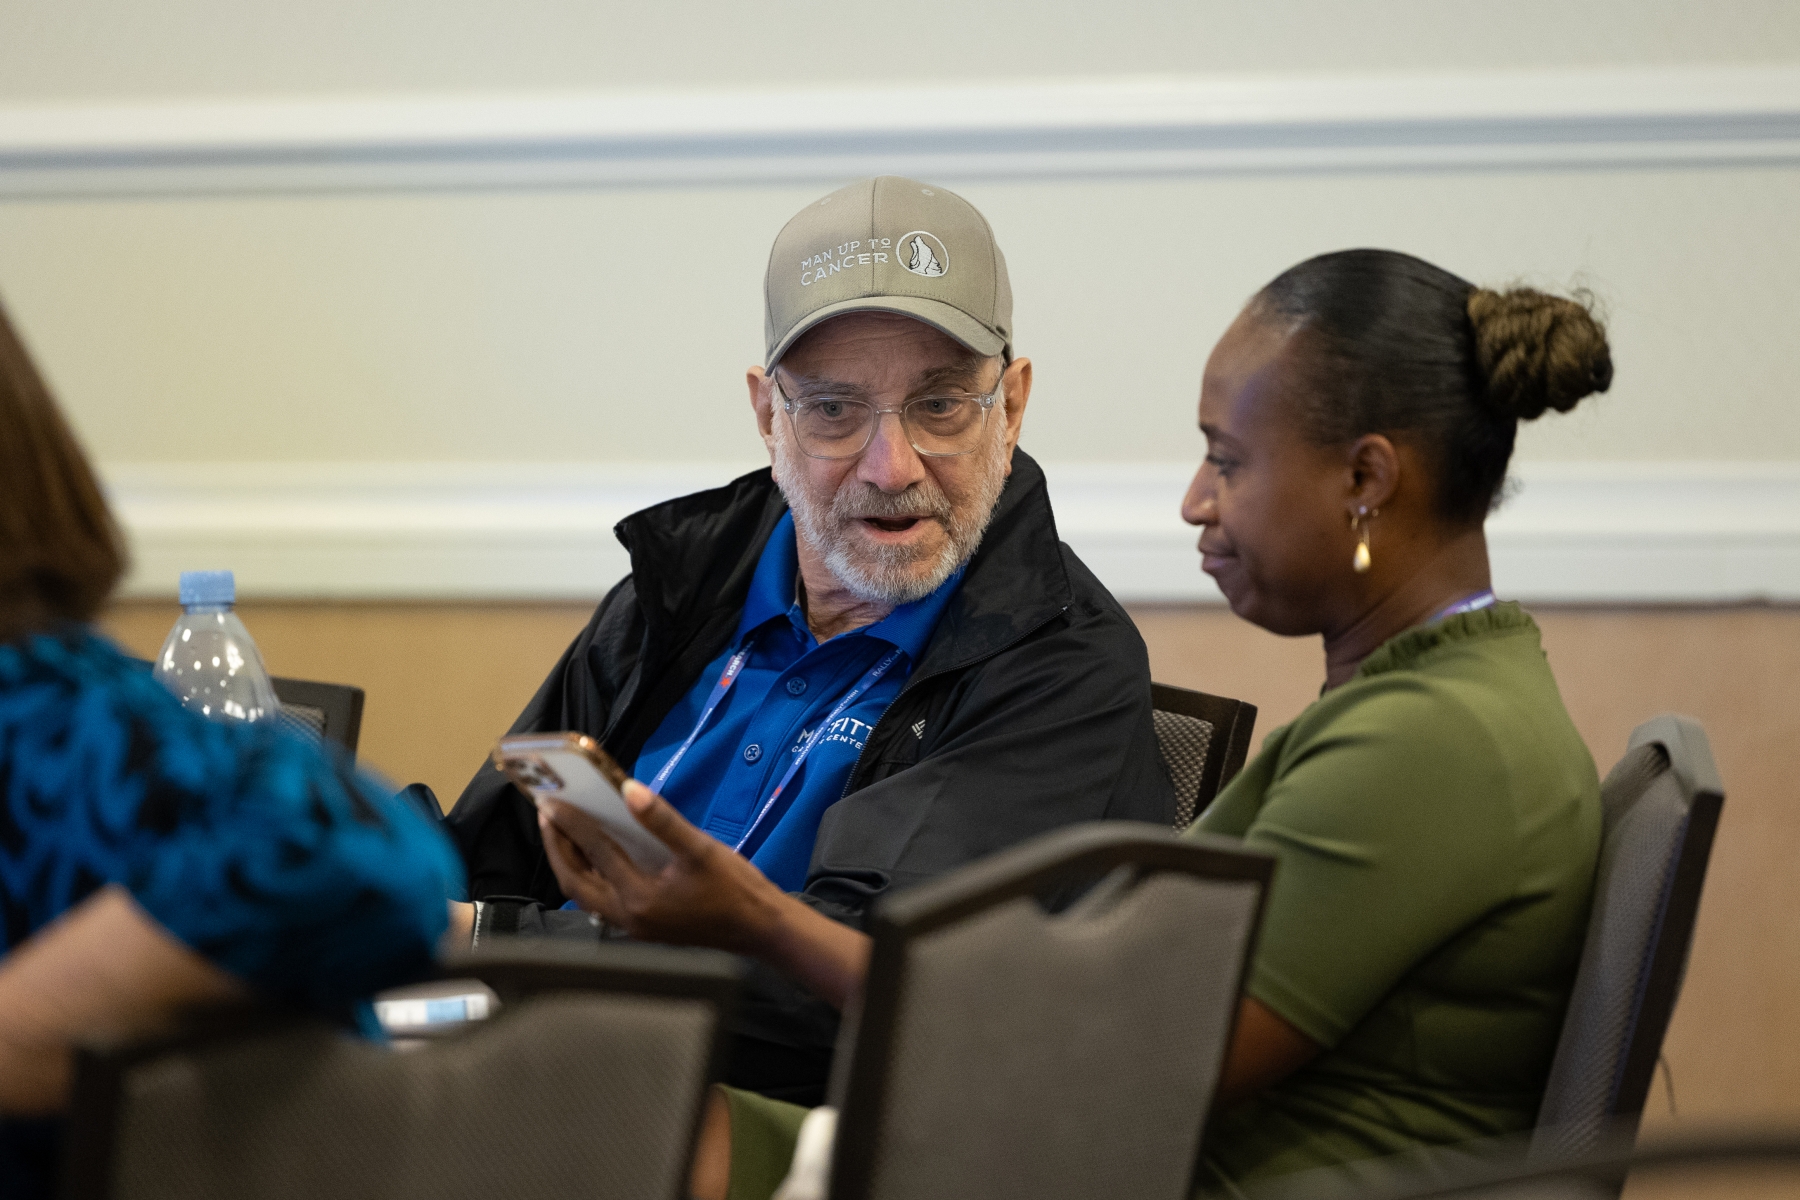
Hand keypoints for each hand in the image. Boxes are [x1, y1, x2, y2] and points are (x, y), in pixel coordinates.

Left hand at [537, 780, 786, 954]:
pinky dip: (589, 875)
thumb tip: (629, 791)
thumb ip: (662, 820)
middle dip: (557, 846)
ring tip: (562, 831)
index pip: (595, 853)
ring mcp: (632, 925)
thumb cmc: (734, 888)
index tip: (552, 800)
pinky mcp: (641, 926)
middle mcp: (628, 916)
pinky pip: (601, 899)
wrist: (759, 929)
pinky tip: (592, 856)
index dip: (572, 823)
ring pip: (585, 892)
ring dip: (570, 862)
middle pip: (575, 880)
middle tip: (547, 813)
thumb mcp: (700, 849)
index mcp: (640, 897)